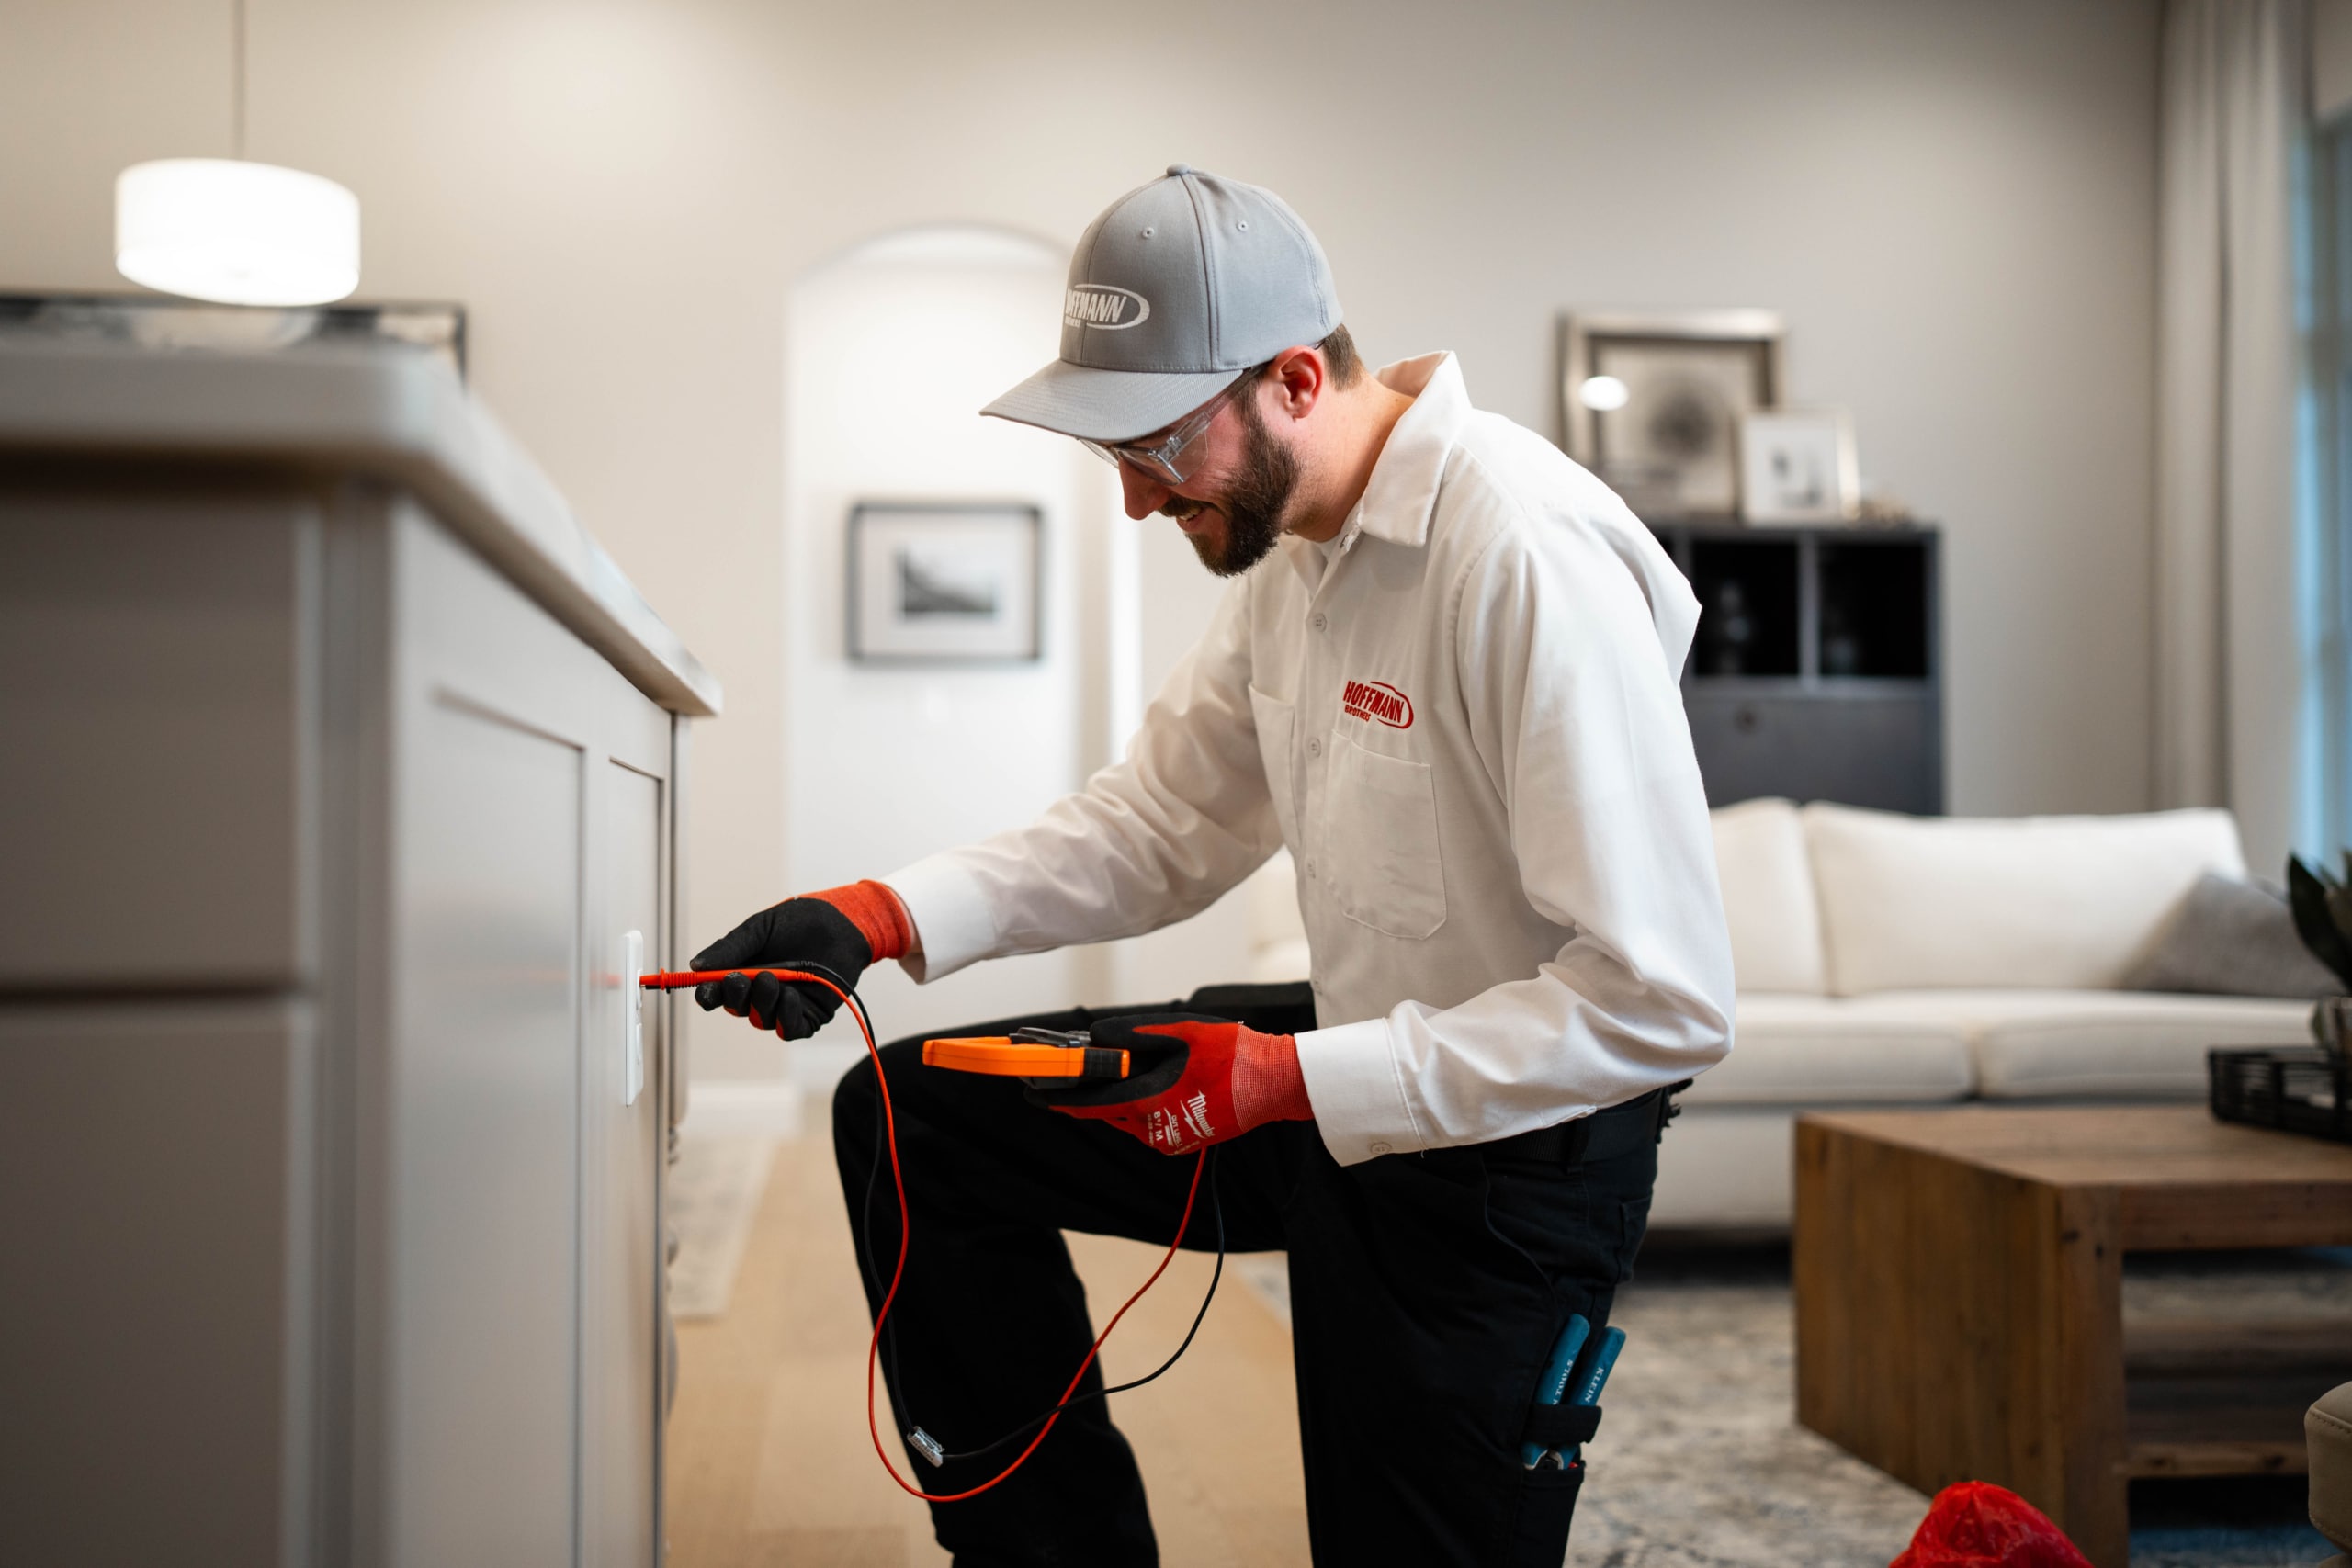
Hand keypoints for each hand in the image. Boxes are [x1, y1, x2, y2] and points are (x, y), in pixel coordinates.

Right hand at [689, 881, 909, 1039]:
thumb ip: (730, 948)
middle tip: (738, 979)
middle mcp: (760, 993)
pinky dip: (786, 1016)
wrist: (842, 922)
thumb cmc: (800, 922)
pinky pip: (789, 1028)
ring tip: (771, 979)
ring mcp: (784, 1006)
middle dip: (734, 997)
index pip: (717, 993)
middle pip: (736, 1008)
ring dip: (762, 1002)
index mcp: (742, 972)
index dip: (707, 995)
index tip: (704, 991)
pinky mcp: (808, 1016)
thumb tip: (695, 965)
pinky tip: (790, 997)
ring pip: (761, 1019)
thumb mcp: (759, 929)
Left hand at [1028, 1012, 1310, 1154]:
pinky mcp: (1183, 1138)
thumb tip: (1097, 1037)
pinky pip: (1146, 1120)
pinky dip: (1136, 1101)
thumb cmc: (1234, 1054)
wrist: (1278, 1083)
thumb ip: (1136, 1034)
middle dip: (1085, 1092)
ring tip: (1107, 1067)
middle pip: (1107, 1110)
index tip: (1032, 1093)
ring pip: (1126, 1115)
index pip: (1092, 1104)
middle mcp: (1156, 1130)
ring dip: (1114, 1095)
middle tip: (1062, 1074)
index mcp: (1152, 1104)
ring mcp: (1171, 1138)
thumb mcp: (1184, 1032)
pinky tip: (1143, 1080)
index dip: (1059, 1098)